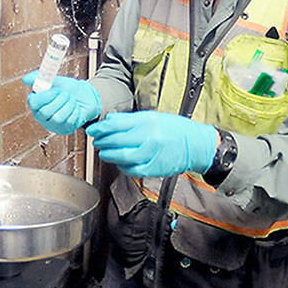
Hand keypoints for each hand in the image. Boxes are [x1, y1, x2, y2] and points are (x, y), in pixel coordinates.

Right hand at [22, 72, 101, 134]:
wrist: (85, 96)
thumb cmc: (68, 89)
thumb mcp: (56, 80)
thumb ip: (40, 78)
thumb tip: (25, 80)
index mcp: (36, 103)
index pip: (34, 103)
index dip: (45, 96)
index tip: (56, 90)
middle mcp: (41, 116)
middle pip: (45, 112)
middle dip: (59, 100)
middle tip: (67, 94)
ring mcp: (53, 124)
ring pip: (58, 118)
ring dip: (69, 106)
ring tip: (72, 100)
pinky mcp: (65, 129)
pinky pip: (69, 122)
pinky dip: (75, 112)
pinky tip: (76, 109)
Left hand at [86, 111, 217, 177]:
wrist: (195, 145)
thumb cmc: (174, 129)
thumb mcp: (152, 117)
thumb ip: (129, 119)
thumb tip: (109, 120)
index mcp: (147, 122)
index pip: (117, 125)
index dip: (101, 128)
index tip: (92, 130)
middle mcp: (149, 138)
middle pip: (117, 141)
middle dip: (102, 142)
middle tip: (96, 141)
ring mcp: (151, 154)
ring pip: (122, 157)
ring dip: (109, 155)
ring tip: (104, 152)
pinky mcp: (153, 168)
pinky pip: (132, 169)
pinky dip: (122, 166)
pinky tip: (119, 162)